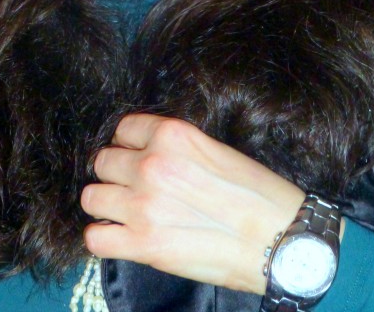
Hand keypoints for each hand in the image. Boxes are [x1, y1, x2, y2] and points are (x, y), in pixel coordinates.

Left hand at [80, 113, 305, 293]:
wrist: (282, 241)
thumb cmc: (258, 194)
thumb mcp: (217, 149)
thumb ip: (177, 147)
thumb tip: (149, 152)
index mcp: (172, 135)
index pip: (123, 129)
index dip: (130, 144)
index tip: (137, 156)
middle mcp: (152, 165)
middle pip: (103, 161)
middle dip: (116, 173)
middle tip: (134, 187)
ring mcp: (143, 206)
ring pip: (91, 197)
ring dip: (106, 203)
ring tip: (125, 212)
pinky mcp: (143, 245)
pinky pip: (94, 238)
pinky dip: (103, 238)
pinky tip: (120, 237)